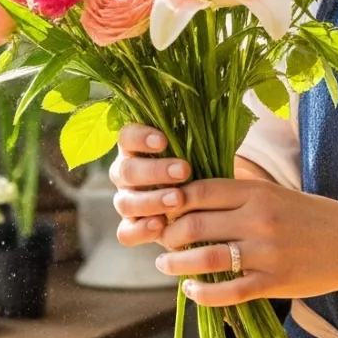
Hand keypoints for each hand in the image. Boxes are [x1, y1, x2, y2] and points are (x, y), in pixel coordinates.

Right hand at [110, 123, 272, 248]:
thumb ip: (194, 134)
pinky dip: (140, 230)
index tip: (165, 141)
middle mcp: (125, 174)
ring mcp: (126, 201)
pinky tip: (160, 226)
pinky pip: (125, 232)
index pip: (126, 136)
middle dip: (155, 171)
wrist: (204, 202)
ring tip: (178, 200)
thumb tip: (212, 105)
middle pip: (126, 171)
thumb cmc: (200, 167)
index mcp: (135, 149)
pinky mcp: (131, 228)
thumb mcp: (198, 149)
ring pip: (125, 202)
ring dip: (151, 200)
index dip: (140, 137)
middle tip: (184, 171)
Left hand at [110, 123, 337, 305]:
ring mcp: (267, 252)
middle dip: (168, 236)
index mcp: (257, 192)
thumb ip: (238, 195)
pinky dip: (202, 294)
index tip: (163, 211)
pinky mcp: (275, 282)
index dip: (172, 202)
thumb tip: (189, 198)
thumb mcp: (276, 193)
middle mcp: (259, 219)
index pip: (198, 191)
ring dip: (177, 265)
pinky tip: (192, 292)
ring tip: (167, 267)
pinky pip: (228, 292)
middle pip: (194, 224)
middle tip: (162, 242)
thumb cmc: (312, 217)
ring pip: (205, 259)